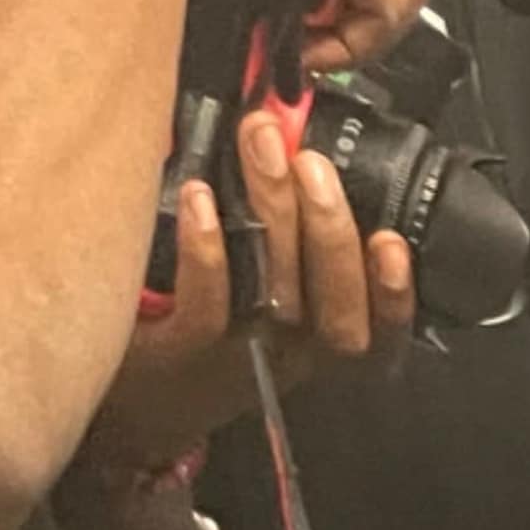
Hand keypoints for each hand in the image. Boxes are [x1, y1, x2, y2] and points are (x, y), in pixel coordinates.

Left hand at [85, 104, 415, 471]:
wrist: (133, 398)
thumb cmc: (203, 331)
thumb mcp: (265, 296)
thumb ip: (291, 237)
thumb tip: (292, 131)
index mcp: (320, 341)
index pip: (380, 333)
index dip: (395, 295)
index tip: (392, 240)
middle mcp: (290, 356)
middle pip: (335, 311)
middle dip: (330, 229)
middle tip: (310, 160)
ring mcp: (239, 357)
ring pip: (278, 296)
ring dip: (275, 216)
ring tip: (263, 148)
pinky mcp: (182, 355)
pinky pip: (208, 307)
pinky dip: (210, 251)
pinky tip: (201, 197)